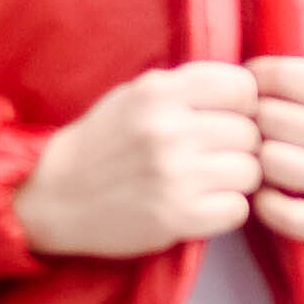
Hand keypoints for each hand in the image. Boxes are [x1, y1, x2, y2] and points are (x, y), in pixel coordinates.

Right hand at [17, 63, 262, 258]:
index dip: (244, 106)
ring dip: (236, 180)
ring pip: (250, 172)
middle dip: (240, 146)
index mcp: (160, 92)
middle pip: (251, 133)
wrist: (53, 193)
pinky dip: (226, 210)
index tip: (228, 118)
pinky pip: (238, 209)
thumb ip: (188, 87)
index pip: (243, 88)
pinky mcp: (176, 216)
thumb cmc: (103, 141)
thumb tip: (251, 89)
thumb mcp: (136, 94)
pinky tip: (203, 205)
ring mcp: (174, 175)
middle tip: (213, 157)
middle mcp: (168, 130)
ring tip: (208, 181)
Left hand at [249, 53, 303, 250]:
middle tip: (250, 126)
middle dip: (252, 119)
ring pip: (273, 163)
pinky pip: (285, 215)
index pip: (290, 77)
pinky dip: (264, 203)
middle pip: (273, 118)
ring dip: (256, 160)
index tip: (247, 86)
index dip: (255, 77)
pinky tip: (269, 194)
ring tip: (260, 160)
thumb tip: (255, 78)